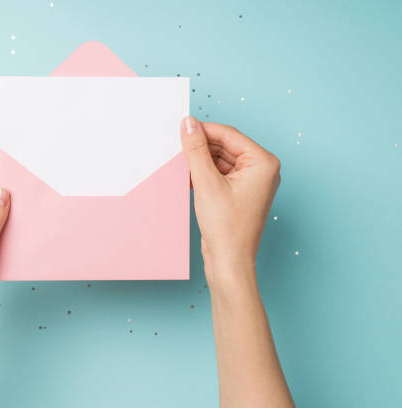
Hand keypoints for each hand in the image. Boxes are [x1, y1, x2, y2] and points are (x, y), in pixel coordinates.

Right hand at [180, 116, 280, 286]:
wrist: (229, 263)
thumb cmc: (227, 229)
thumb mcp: (207, 183)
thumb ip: (196, 151)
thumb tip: (189, 124)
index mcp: (263, 163)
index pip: (229, 135)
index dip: (203, 130)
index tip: (181, 127)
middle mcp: (261, 170)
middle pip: (225, 146)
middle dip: (201, 148)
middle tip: (177, 148)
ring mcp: (251, 183)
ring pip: (220, 160)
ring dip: (200, 162)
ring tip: (181, 166)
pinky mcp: (239, 194)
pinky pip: (220, 174)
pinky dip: (204, 174)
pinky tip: (188, 179)